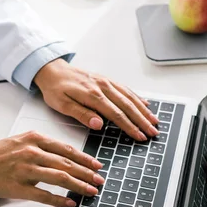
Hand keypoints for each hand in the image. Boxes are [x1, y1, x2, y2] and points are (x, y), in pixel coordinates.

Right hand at [0, 131, 104, 206]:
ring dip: (80, 186)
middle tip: (100, 181)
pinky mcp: (19, 187)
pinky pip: (45, 195)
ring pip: (61, 178)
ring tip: (91, 191)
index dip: (85, 158)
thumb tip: (65, 156)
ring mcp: (26, 170)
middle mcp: (32, 152)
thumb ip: (41, 145)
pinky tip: (70, 203)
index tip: (97, 165)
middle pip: (67, 164)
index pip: (66, 149)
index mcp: (34, 138)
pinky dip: (60, 200)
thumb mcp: (20, 140)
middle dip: (88, 173)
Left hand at [33, 59, 159, 140]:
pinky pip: (125, 89)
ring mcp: (106, 82)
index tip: (139, 136)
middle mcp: (102, 86)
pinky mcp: (106, 80)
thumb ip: (81, 114)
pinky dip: (137, 98)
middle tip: (153, 132)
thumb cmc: (55, 89)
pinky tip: (145, 105)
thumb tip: (98, 124)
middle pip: (127, 106)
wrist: (52, 70)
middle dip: (142, 120)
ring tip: (154, 121)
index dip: (129, 126)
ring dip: (143, 110)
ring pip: (129, 97)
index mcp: (92, 94)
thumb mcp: (61, 105)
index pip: (116, 114)